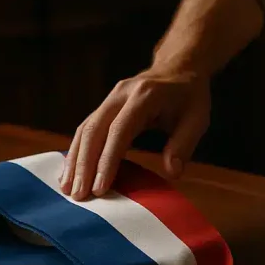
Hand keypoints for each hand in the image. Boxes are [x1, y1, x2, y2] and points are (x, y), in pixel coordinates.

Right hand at [60, 64, 210, 199]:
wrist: (179, 68)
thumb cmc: (190, 97)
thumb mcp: (197, 119)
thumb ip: (184, 145)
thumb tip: (173, 173)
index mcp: (144, 96)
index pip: (120, 130)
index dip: (107, 160)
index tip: (100, 188)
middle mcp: (121, 94)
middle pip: (94, 130)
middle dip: (84, 165)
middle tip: (79, 196)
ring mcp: (110, 98)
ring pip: (85, 129)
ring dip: (74, 160)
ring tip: (67, 189)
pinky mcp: (105, 105)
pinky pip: (86, 128)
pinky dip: (77, 151)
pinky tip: (71, 172)